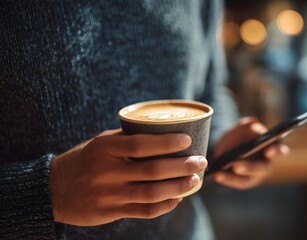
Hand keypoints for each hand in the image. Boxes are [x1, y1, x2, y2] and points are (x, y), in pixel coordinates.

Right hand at [50, 129, 206, 225]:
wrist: (53, 189)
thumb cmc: (84, 160)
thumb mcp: (100, 143)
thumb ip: (127, 139)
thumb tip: (163, 132)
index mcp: (103, 149)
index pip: (140, 145)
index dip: (166, 143)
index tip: (187, 139)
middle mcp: (106, 172)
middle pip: (152, 170)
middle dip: (182, 166)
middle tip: (201, 161)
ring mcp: (109, 194)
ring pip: (151, 193)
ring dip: (178, 187)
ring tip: (195, 180)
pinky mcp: (111, 211)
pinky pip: (144, 210)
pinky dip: (165, 204)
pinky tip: (178, 197)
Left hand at [213, 117, 288, 189]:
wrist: (229, 144)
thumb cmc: (242, 134)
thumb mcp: (244, 126)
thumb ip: (249, 125)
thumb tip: (254, 126)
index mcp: (273, 148)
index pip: (280, 151)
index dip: (276, 151)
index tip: (268, 150)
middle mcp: (267, 163)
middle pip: (263, 168)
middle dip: (250, 167)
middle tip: (236, 165)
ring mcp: (256, 175)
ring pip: (248, 179)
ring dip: (234, 177)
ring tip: (220, 172)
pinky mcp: (245, 181)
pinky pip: (236, 182)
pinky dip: (226, 178)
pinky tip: (216, 175)